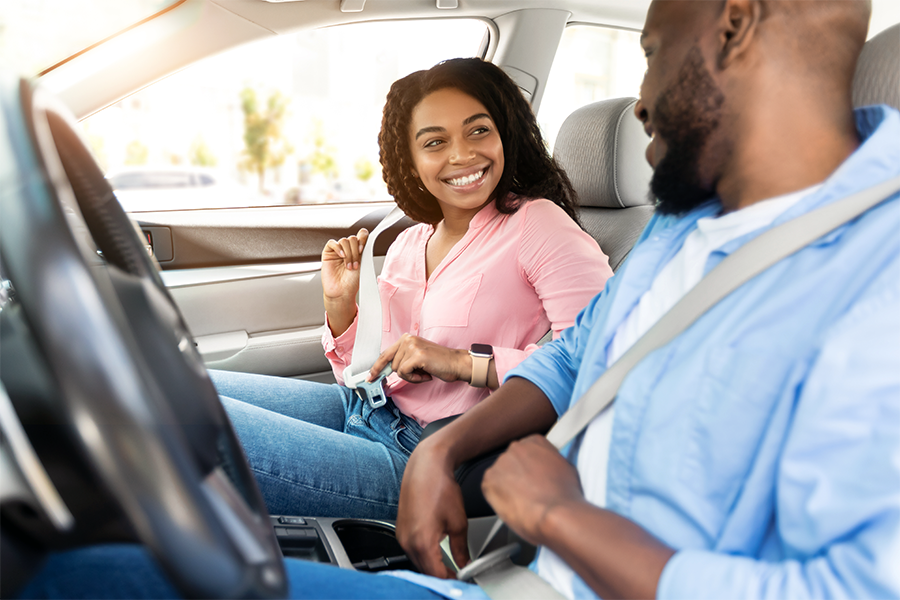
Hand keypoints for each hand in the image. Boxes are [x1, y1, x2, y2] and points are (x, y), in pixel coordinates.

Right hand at [322, 229, 367, 335]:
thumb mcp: (363, 263)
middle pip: (352, 238)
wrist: (342, 292)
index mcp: (358, 250)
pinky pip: (332, 243)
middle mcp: (348, 249)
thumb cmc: (352, 281)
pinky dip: (338, 248)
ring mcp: (338, 251)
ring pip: (344, 241)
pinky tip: (341, 257)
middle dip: (355, 251)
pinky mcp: (328, 253)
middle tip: (356, 264)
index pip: (361, 235)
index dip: (363, 238)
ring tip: (349, 266)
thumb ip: (364, 248)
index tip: (363, 249)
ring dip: (349, 254)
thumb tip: (365, 235)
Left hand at [369, 333, 468, 383]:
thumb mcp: (417, 357)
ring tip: (425, 371)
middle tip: (419, 373)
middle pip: (391, 365)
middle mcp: (407, 339)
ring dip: (411, 376)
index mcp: (406, 338)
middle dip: (404, 373)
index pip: (385, 354)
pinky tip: (426, 374)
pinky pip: (404, 373)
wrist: (456, 363)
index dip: (376, 367)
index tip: (369, 377)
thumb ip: (402, 359)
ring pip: (397, 370)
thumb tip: (384, 370)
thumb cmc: (439, 363)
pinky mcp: (416, 355)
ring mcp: (411, 346)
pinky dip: (414, 378)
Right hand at [396, 440, 469, 577]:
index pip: (436, 575)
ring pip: (417, 562)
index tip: (462, 580)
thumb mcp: (458, 522)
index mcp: (421, 542)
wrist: (426, 466)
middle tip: (459, 576)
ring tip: (450, 567)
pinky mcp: (401, 529)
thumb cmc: (439, 487)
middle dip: (441, 576)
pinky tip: (437, 553)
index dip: (451, 580)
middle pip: (424, 571)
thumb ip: (461, 549)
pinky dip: (424, 555)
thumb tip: (464, 563)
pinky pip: (412, 550)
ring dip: (432, 566)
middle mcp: (407, 541)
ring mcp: (401, 536)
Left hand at [481, 435, 583, 545]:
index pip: (528, 449)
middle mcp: (516, 448)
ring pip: (500, 474)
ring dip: (507, 485)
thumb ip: (550, 461)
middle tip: (528, 491)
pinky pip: (489, 487)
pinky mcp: (489, 480)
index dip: (531, 466)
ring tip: (522, 501)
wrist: (555, 513)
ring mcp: (501, 463)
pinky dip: (497, 497)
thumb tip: (548, 468)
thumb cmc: (564, 496)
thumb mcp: (566, 468)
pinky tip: (512, 504)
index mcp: (534, 441)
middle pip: (512, 461)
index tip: (534, 476)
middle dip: (517, 475)